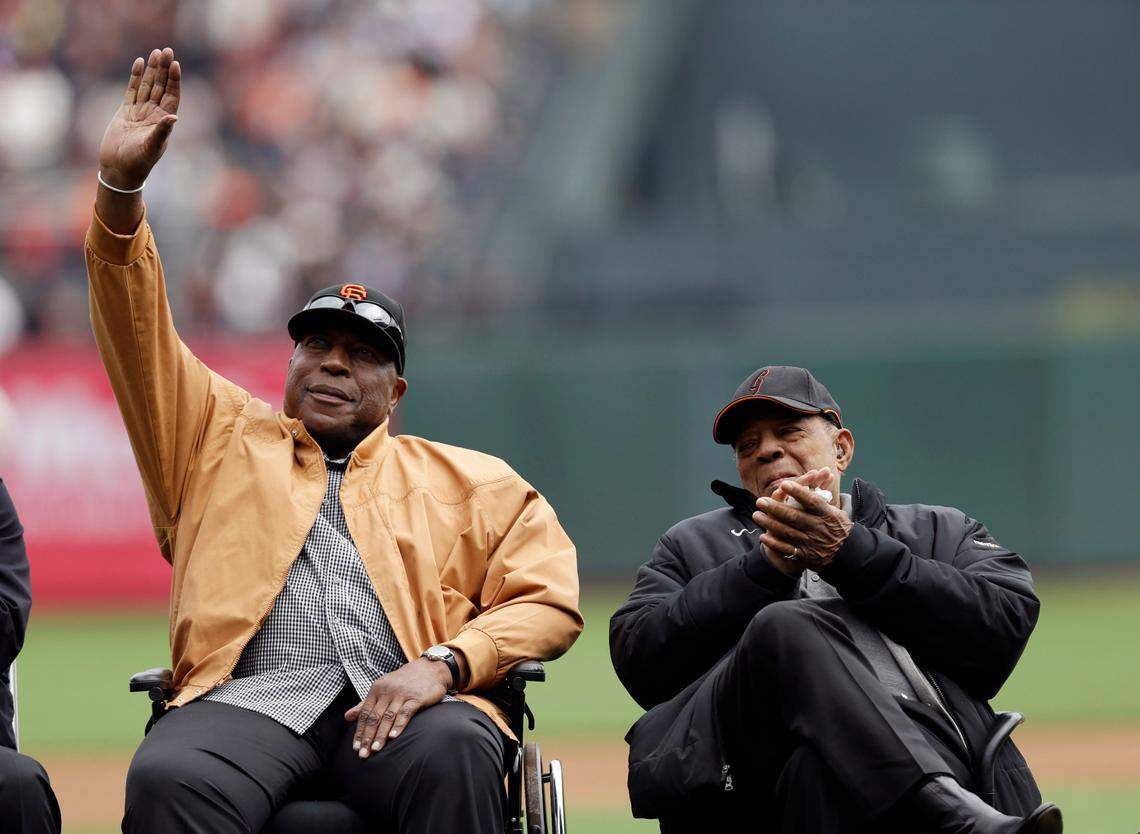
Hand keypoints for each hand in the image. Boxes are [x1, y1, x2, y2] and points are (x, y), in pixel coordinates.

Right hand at [98, 48, 180, 190]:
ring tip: (156, 52)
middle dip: (164, 69)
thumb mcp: (151, 146)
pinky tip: (139, 63)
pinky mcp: (125, 111)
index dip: (174, 80)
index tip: (175, 64)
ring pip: (147, 85)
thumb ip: (162, 132)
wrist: (118, 169)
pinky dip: (135, 77)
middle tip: (166, 50)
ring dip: (152, 69)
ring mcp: (140, 111)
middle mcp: (154, 114)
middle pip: (161, 86)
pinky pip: (132, 90)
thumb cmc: (138, 162)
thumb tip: (174, 118)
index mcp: (164, 121)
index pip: (172, 96)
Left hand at [344, 658, 451, 758]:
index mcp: (376, 689)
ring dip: (380, 734)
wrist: (429, 668)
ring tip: (375, 749)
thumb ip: (365, 703)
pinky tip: (393, 737)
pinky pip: (405, 712)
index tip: (355, 747)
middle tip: (363, 754)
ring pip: (388, 717)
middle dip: (367, 737)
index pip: (364, 713)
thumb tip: (347, 717)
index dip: (359, 731)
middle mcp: (387, 691)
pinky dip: (399, 725)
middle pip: (374, 717)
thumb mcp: (382, 688)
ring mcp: (402, 694)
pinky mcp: (416, 697)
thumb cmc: (404, 681)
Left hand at [753, 469, 852, 570]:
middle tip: (760, 501)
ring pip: (787, 532)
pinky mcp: (806, 555)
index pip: (811, 501)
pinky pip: (787, 549)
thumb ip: (823, 499)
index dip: (798, 492)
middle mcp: (818, 528)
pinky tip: (763, 536)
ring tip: (756, 515)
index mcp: (826, 515)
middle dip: (775, 508)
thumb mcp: (837, 512)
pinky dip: (774, 543)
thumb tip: (817, 478)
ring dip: (770, 523)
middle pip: (794, 516)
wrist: (848, 555)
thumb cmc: (839, 528)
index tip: (784, 484)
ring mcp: (811, 542)